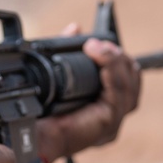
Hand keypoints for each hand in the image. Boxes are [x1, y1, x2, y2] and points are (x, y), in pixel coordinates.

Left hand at [37, 28, 141, 162]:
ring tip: (99, 46)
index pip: (125, 77)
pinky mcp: (109, 123)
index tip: (100, 42)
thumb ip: (67, 50)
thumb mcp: (57, 72)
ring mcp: (113, 121)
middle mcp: (112, 115)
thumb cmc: (40, 112)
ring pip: (128, 84)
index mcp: (102, 106)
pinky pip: (119, 92)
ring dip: (116, 60)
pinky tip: (101, 56)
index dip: (117, 57)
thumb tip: (75, 28)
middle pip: (132, 79)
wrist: (31, 134)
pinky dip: (112, 69)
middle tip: (98, 43)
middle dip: (119, 56)